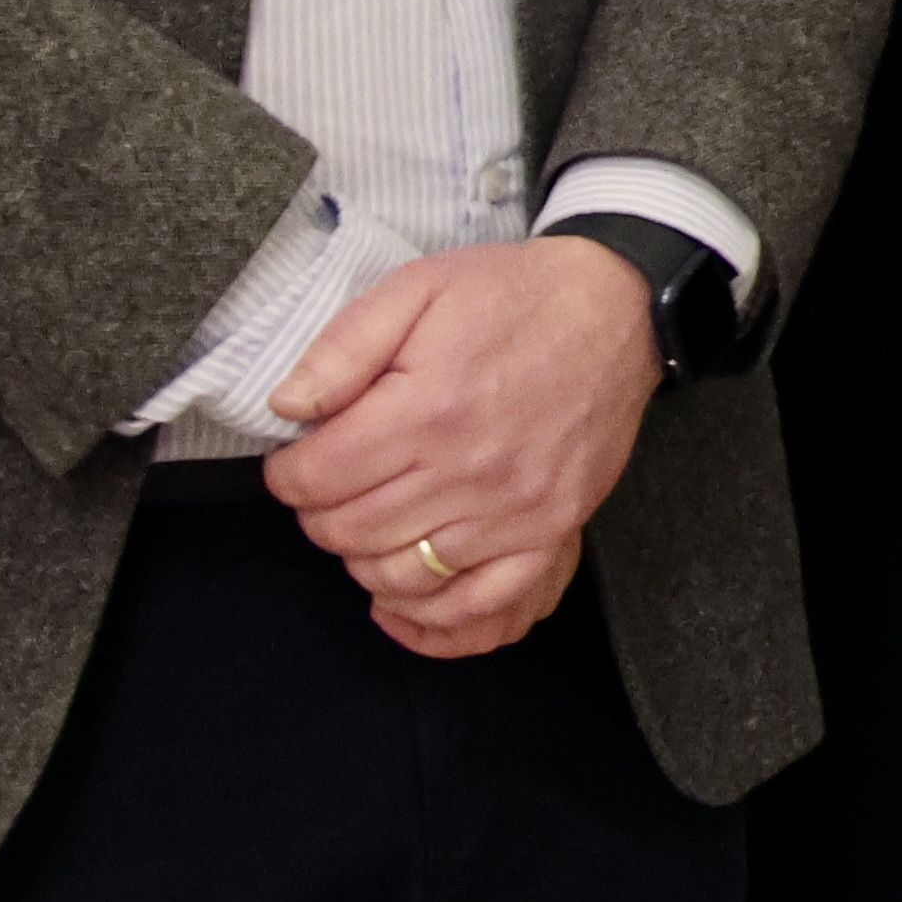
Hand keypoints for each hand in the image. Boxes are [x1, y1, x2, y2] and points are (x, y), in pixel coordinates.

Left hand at [267, 234, 661, 654]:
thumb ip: (341, 348)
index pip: (312, 480)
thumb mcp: (416, 289)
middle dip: (321, 511)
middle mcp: (469, 470)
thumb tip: (285, 408)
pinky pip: (478, 604)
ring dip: (365, 554)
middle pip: (347, 532)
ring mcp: (513, 510)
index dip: (288, 471)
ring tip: (373, 516)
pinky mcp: (551, 531)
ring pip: (399, 573)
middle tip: (336, 481)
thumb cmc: (511, 297)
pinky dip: (430, 612)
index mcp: (427, 409)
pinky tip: (405, 588)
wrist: (615, 308)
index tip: (301, 455)